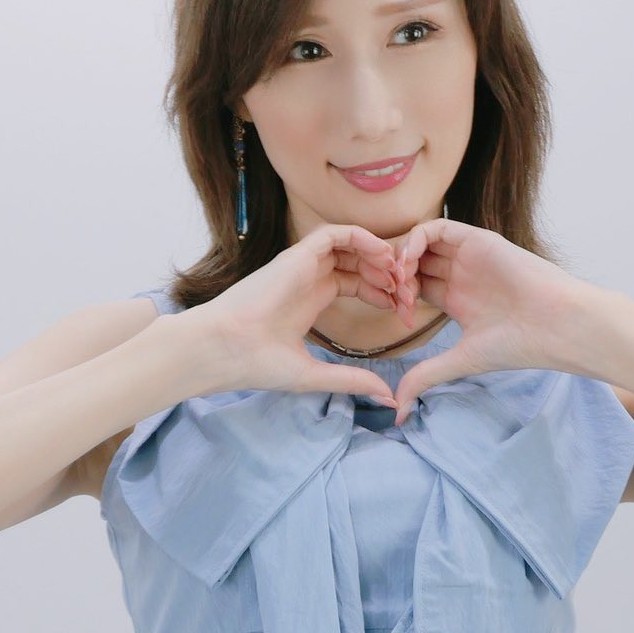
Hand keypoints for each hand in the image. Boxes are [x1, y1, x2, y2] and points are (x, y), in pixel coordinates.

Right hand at [192, 224, 402, 405]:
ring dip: (378, 253)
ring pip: (349, 244)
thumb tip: (388, 398)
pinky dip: (361, 237)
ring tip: (398, 273)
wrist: (226, 351)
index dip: (381, 292)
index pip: (354, 282)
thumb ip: (353, 380)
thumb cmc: (258, 365)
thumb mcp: (316, 375)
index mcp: (310, 301)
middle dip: (386, 273)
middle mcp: (307, 279)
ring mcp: (302, 266)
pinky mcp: (296, 256)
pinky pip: (334, 234)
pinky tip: (381, 255)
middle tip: (407, 292)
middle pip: (356, 262)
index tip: (401, 311)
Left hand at [381, 220, 577, 419]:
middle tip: (395, 297)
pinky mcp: (476, 240)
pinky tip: (410, 264)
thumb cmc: (518, 344)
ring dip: (401, 258)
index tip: (401, 318)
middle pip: (413, 263)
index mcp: (458, 299)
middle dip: (395, 277)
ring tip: (401, 281)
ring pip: (420, 242)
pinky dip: (415, 240)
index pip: (415, 287)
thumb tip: (398, 412)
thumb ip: (425, 377)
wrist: (555, 325)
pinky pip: (436, 227)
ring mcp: (468, 256)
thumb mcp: (460, 361)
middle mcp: (461, 275)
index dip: (399, 298)